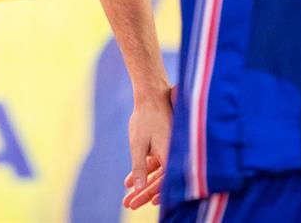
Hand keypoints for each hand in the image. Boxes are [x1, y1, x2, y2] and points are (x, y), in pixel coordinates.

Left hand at [122, 87, 171, 208]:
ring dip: (142, 186)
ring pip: (157, 175)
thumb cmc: (146, 118)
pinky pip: (155, 166)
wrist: (152, 95)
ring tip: (126, 198)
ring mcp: (171, 152)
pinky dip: (142, 173)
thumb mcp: (138, 144)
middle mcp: (175, 156)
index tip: (141, 203)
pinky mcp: (165, 148)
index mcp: (172, 156)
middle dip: (143, 194)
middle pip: (160, 181)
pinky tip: (127, 183)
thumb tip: (138, 188)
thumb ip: (138, 167)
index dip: (153, 194)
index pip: (164, 182)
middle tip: (128, 204)